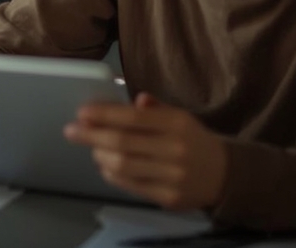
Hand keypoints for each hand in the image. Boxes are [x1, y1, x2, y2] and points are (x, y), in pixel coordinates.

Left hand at [64, 92, 227, 209]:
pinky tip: (106, 164)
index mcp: (177, 124)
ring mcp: (172, 177)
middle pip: (122, 143)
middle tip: (71, 131)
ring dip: (100, 155)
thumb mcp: (179, 116)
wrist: (224, 175)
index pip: (133, 118)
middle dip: (91, 135)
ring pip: (123, 166)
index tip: (81, 112)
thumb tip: (131, 98)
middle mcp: (175, 150)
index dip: (104, 115)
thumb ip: (153, 107)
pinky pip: (130, 185)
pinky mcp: (168, 198)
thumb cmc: (192, 139)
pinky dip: (112, 174)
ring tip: (92, 147)